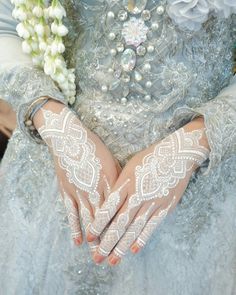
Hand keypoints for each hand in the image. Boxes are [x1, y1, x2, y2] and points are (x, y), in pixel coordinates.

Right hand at [33, 100, 120, 249]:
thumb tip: (126, 197)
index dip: (122, 229)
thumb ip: (119, 181)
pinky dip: (74, 228)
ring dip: (93, 240)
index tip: (128, 244)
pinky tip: (78, 242)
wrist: (69, 138)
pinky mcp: (66, 192)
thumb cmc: (94, 147)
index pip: (118, 211)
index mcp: (109, 183)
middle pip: (104, 220)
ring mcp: (79, 193)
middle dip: (109, 240)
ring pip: (88, 221)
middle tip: (113, 259)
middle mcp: (95, 191)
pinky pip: (71, 213)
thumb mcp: (112, 162)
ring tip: (97, 257)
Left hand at [87, 118, 209, 264]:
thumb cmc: (150, 158)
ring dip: (122, 246)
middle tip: (97, 258)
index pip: (108, 208)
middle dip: (107, 242)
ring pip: (134, 228)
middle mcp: (137, 195)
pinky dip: (142, 239)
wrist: (177, 154)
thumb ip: (120, 185)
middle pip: (119, 223)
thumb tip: (108, 204)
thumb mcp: (130, 167)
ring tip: (113, 261)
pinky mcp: (165, 207)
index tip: (89, 237)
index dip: (98, 224)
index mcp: (126, 183)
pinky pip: (151, 226)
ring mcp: (152, 202)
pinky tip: (134, 250)